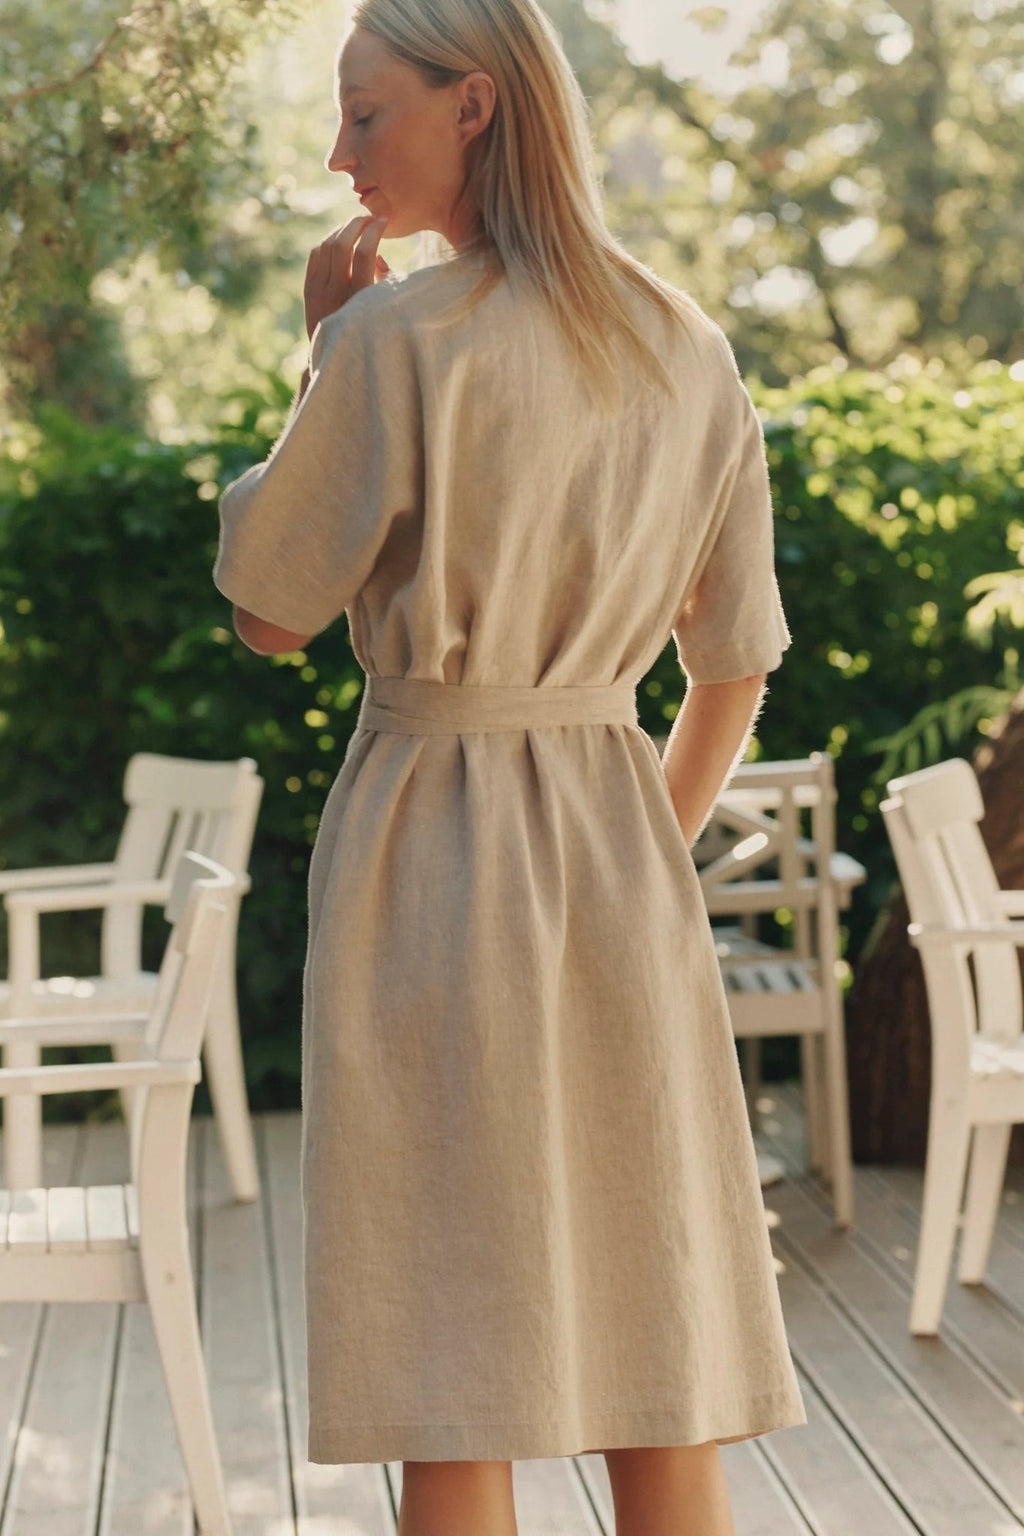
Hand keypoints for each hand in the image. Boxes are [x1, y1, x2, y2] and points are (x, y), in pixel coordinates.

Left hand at [303, 214, 389, 340]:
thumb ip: (386, 281)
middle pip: (343, 242)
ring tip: (356, 225)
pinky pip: (316, 254)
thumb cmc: (369, 331)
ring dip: (342, 229)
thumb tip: (379, 255)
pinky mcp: (308, 290)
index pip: (365, 252)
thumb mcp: (384, 310)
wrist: (335, 358)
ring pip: (327, 244)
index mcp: (359, 298)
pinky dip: (328, 241)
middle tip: (369, 218)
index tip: (384, 222)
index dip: (375, 231)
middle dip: (357, 223)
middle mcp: (335, 292)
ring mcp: (318, 290)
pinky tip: (339, 238)